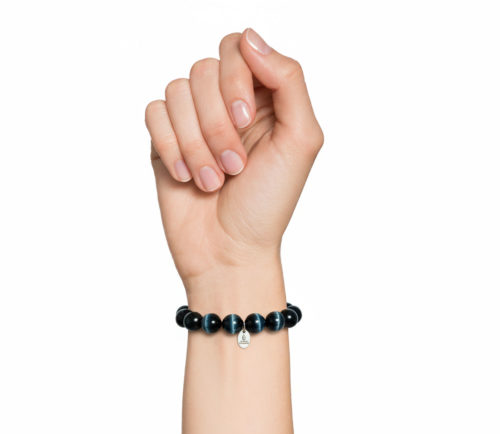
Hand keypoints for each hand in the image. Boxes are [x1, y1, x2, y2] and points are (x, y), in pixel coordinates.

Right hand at [145, 28, 322, 289]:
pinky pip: (153, 113)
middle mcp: (226, 105)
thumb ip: (289, 81)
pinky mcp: (165, 141)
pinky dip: (171, 146)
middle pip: (204, 69)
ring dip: (195, 143)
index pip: (238, 48)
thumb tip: (251, 39)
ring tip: (212, 180)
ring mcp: (193, 122)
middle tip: (235, 166)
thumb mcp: (300, 141)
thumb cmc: (267, 204)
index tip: (244, 121)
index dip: (236, 78)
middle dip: (217, 123)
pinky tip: (185, 177)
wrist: (229, 252)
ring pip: (176, 92)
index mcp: (263, 100)